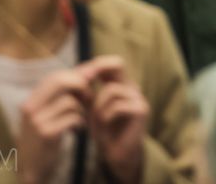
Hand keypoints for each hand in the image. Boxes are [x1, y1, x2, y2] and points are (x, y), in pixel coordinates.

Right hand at [16, 69, 91, 183]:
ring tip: (80, 119)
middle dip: (81, 86)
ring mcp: (37, 121)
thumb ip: (60, 96)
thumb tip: (85, 74)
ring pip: (70, 101)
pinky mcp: (47, 134)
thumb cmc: (44, 139)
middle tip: (89, 98)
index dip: (75, 76)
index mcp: (30, 101)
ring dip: (82, 109)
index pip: (54, 76)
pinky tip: (77, 130)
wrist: (32, 169)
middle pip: (61, 81)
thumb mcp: (46, 115)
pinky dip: (80, 122)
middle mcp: (30, 108)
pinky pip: (73, 118)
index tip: (89, 83)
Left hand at [81, 56, 148, 183]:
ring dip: (98, 105)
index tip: (77, 75)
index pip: (112, 62)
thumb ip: (86, 92)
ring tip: (95, 118)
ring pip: (111, 89)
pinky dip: (106, 115)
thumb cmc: (105, 130)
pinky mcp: (141, 110)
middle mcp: (132, 87)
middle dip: (97, 71)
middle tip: (83, 82)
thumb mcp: (91, 108)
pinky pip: (117, 105)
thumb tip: (74, 74)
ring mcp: (138, 97)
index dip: (95, 64)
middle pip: (118, 64)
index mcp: (121, 84)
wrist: (118, 152)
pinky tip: (104, 124)